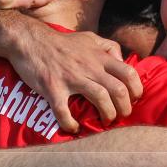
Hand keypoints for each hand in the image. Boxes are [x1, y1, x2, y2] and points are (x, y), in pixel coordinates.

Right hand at [10, 25, 143, 132]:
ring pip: (100, 98)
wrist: (31, 41)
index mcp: (99, 56)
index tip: (134, 99)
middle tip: (121, 116)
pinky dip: (70, 123)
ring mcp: (71, 78)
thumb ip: (108, 47)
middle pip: (118, 89)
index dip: (136, 89)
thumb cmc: (61, 42)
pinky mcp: (52, 88)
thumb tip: (122, 61)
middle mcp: (89, 67)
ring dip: (107, 115)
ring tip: (105, 122)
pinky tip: (73, 128)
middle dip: (124, 108)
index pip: (128, 73)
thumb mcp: (89, 37)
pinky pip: (63, 111)